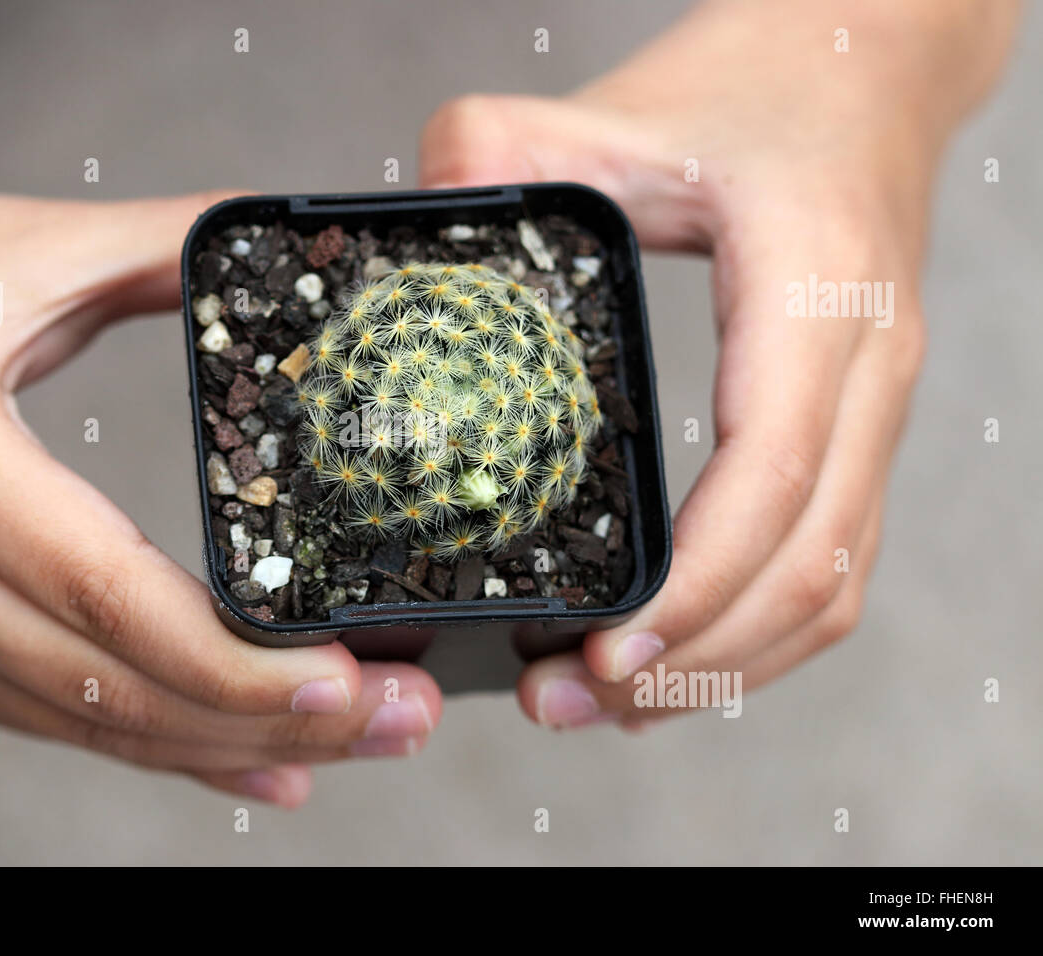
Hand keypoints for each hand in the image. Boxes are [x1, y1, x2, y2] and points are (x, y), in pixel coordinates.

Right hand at [0, 136, 440, 804]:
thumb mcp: (32, 252)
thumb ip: (168, 249)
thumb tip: (292, 247)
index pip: (108, 597)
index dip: (234, 660)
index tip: (349, 679)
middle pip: (112, 688)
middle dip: (267, 722)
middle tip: (399, 721)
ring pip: (87, 726)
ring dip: (227, 748)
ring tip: (352, 745)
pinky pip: (51, 719)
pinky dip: (156, 748)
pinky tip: (250, 767)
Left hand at [418, 0, 1013, 727]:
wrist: (870, 66)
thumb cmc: (755, 88)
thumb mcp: (620, 108)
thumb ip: (501, 150)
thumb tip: (407, 220)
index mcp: (812, 292)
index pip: (770, 472)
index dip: (693, 585)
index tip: (600, 652)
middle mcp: (864, 368)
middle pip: (811, 563)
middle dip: (696, 659)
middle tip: (570, 702)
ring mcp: (875, 407)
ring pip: (835, 585)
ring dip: (733, 667)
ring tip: (612, 708)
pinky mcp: (857, 429)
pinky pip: (836, 563)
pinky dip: (765, 634)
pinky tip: (683, 660)